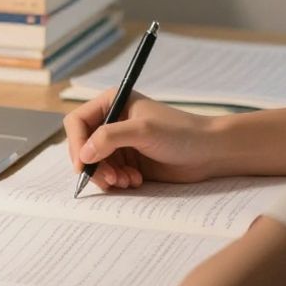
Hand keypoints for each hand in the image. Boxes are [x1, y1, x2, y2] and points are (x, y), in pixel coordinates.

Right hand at [63, 88, 226, 189]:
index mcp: (112, 103)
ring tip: (127, 181)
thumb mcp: (142, 130)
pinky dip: (117, 181)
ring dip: (107, 176)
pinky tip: (135, 181)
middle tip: (109, 179)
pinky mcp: (129, 161)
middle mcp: (113, 122)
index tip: (83, 165)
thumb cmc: (181, 133)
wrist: (209, 152)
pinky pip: (109, 175)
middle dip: (94, 165)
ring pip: (95, 164)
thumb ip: (109, 138)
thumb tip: (83, 154)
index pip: (77, 122)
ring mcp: (120, 143)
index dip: (76, 144)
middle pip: (83, 146)